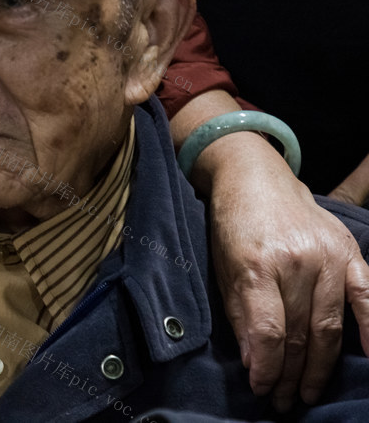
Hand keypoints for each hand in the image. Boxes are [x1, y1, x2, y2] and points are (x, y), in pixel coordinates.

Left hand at [206, 133, 368, 412]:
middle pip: (299, 333)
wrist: (256, 178)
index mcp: (258, 264)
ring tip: (307, 391)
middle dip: (289, 373)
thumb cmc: (233, 226)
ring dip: (319, 365)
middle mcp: (297, 261)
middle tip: (283, 400)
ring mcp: (328, 256)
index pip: (268, 330)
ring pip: (329, 326)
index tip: (261, 388)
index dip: (266, 366)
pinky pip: (367, 295)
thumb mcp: (223, 268)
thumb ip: (240, 313)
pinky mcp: (349, 251)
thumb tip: (253, 362)